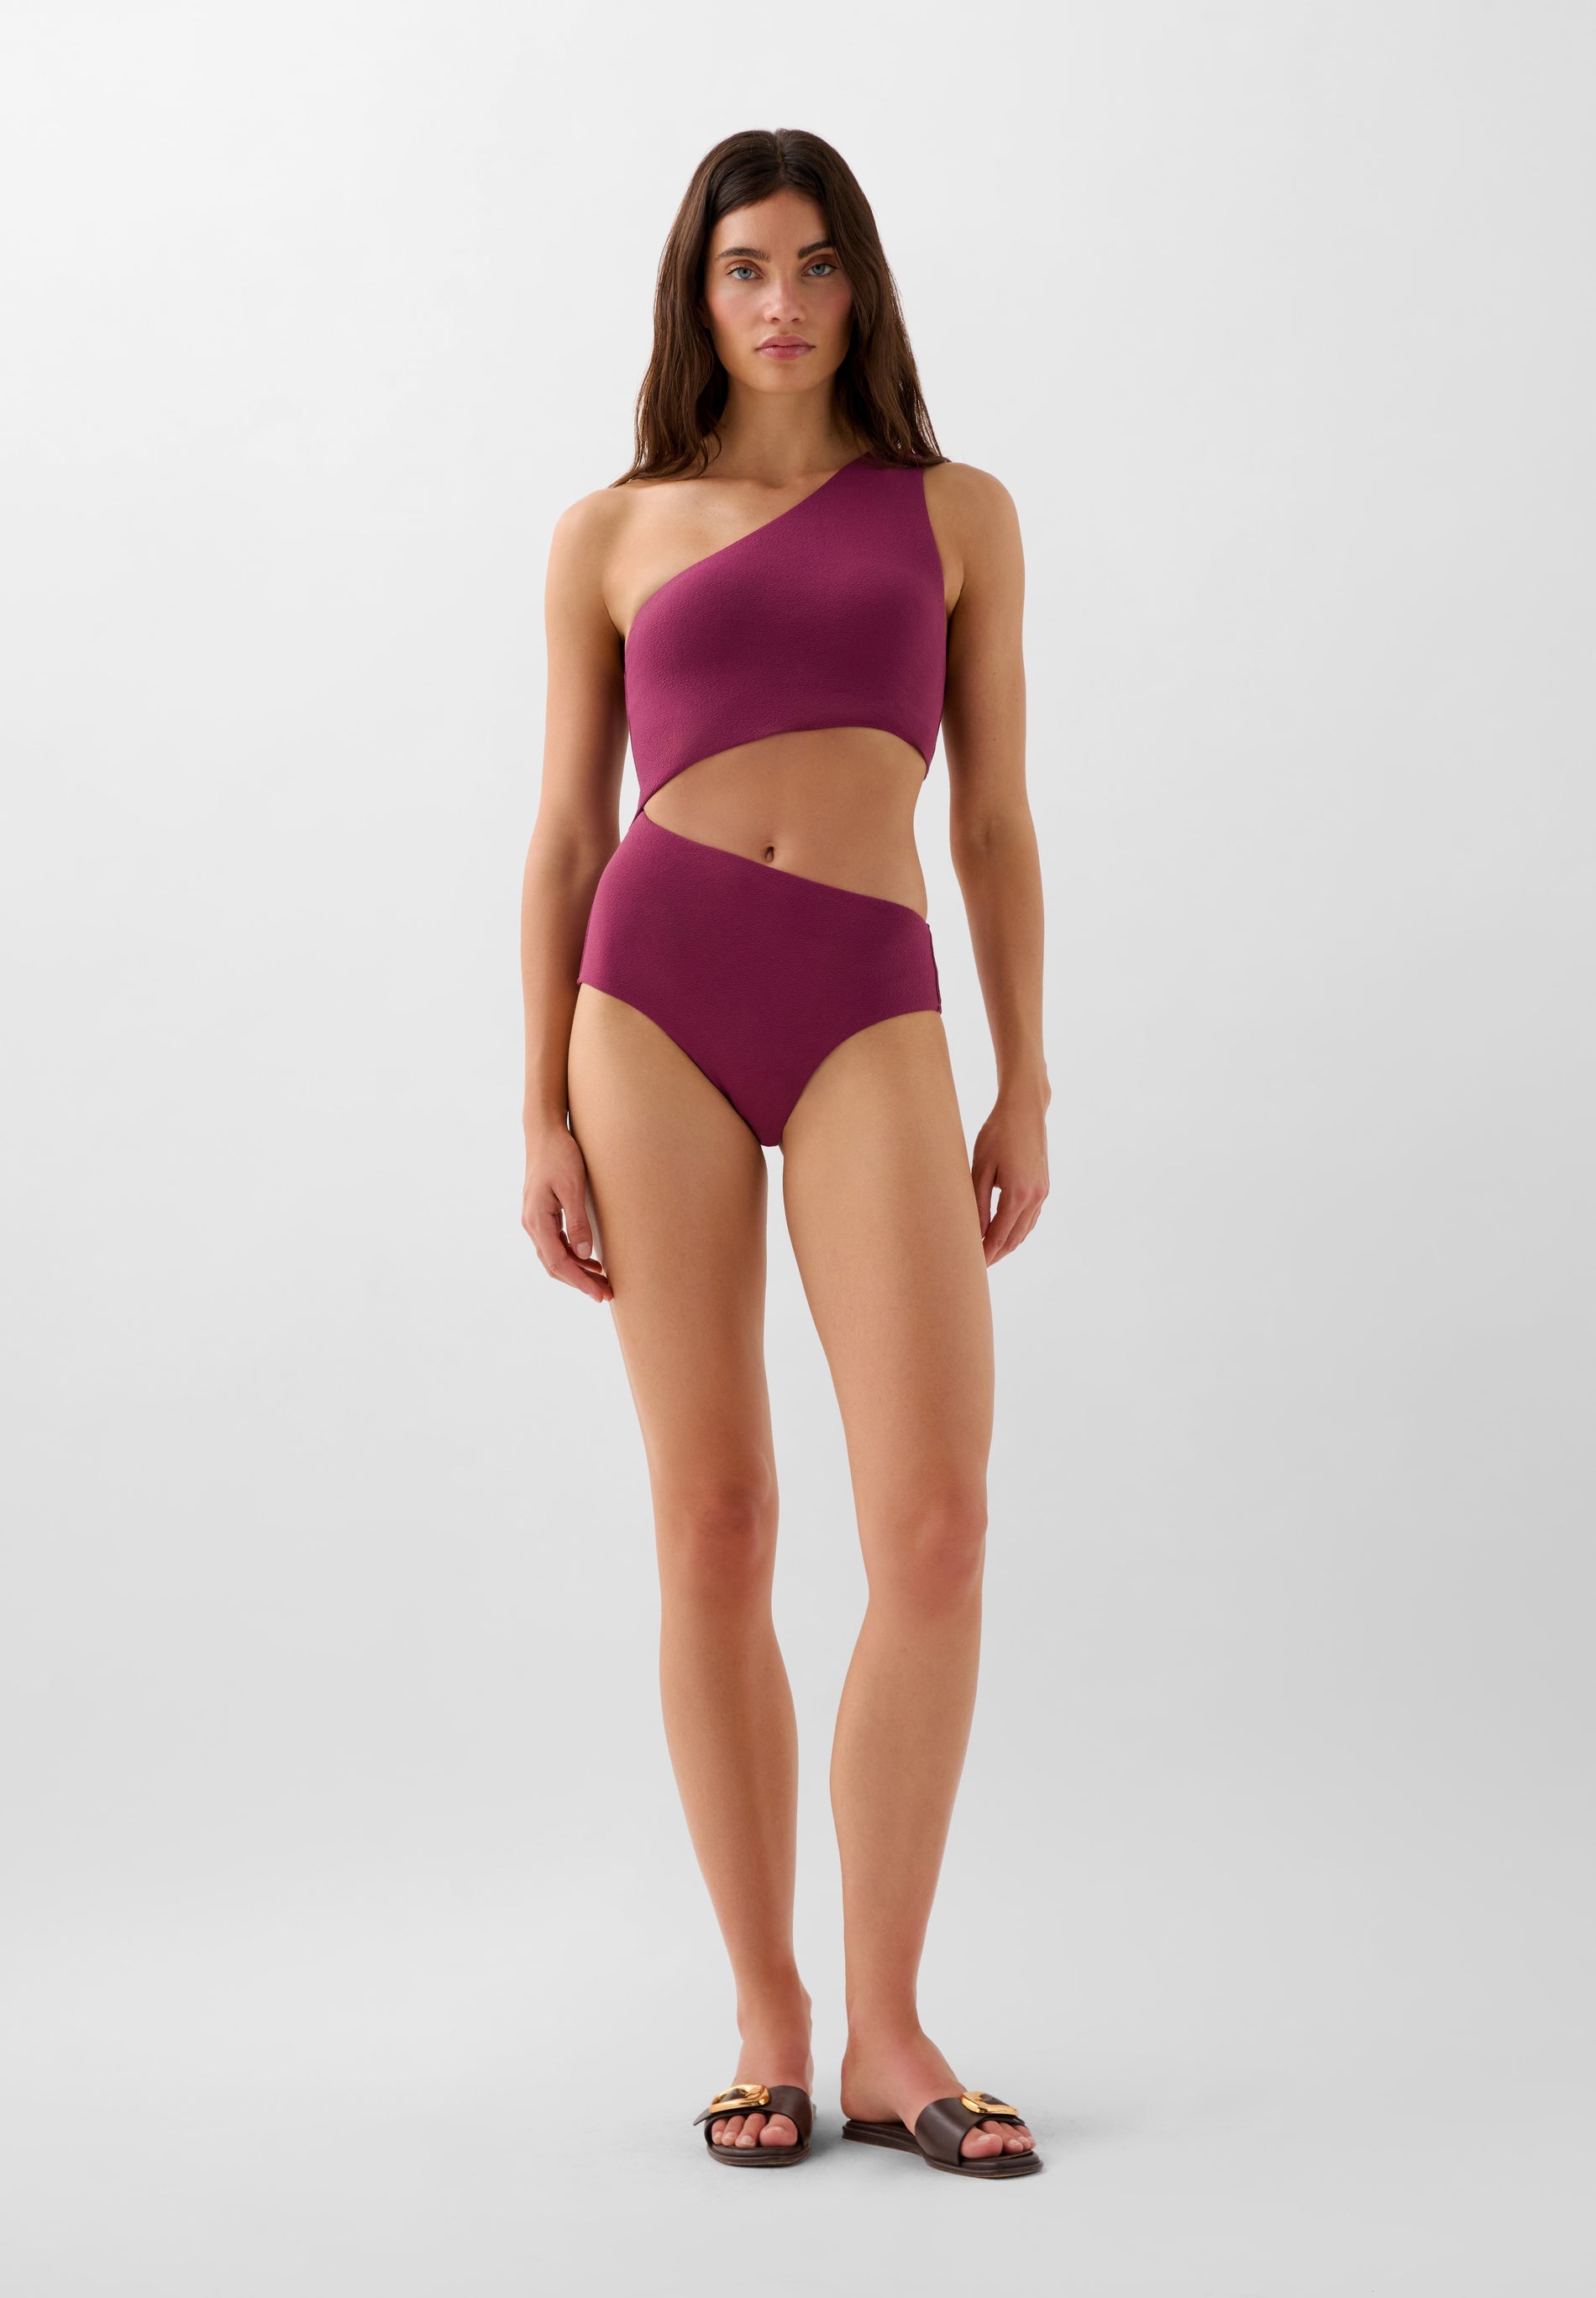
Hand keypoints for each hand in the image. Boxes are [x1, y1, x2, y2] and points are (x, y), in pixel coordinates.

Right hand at [522, 1123, 612, 1302]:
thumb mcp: (573, 1187)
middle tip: (606, 1293)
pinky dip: (572, 1256)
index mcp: (537, 1220)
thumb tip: (583, 1255)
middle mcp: (532, 1224)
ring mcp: (535, 1220)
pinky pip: (555, 1244)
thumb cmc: (560, 1155)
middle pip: (554, 1265)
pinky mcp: (542, 1214)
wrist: (544, 1133)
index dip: (580, 1282)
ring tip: (602, 1281)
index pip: (558, 1262)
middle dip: (580, 1282)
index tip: (599, 1294)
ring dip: (577, 1271)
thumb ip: (577, 1222)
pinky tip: (590, 1260)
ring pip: (554, 1256)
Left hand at [971, 1091, 1049, 1265]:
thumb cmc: (997, 1134)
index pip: (999, 1236)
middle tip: (975, 1266)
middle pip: (1014, 1239)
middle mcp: (1035, 1198)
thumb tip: (976, 1232)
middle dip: (996, 1254)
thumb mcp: (980, 1168)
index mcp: (1018, 1195)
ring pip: (1025, 1231)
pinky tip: (1005, 1232)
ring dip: (1007, 1245)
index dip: (985, 1253)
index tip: (970, 1265)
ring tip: (988, 1253)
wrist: (1025, 1110)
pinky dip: (1017, 1230)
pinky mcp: (1044, 1187)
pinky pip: (1031, 1218)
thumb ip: (978, 1203)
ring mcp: (1043, 1193)